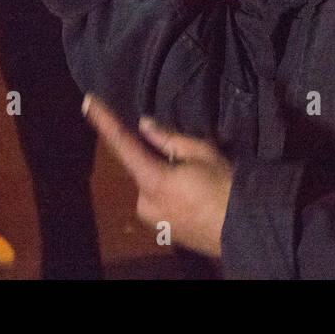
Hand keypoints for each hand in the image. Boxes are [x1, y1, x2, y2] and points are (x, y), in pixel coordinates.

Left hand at [83, 96, 231, 258]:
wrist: (246, 230)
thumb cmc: (227, 187)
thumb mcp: (203, 153)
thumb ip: (169, 139)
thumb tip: (144, 125)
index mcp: (153, 182)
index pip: (122, 145)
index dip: (104, 122)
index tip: (87, 101)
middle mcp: (145, 204)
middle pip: (143, 171)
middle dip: (158, 162)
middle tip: (190, 163)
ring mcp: (153, 221)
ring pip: (153, 188)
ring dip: (167, 180)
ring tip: (199, 183)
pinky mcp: (164, 232)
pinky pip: (162, 205)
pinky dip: (173, 196)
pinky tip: (197, 198)